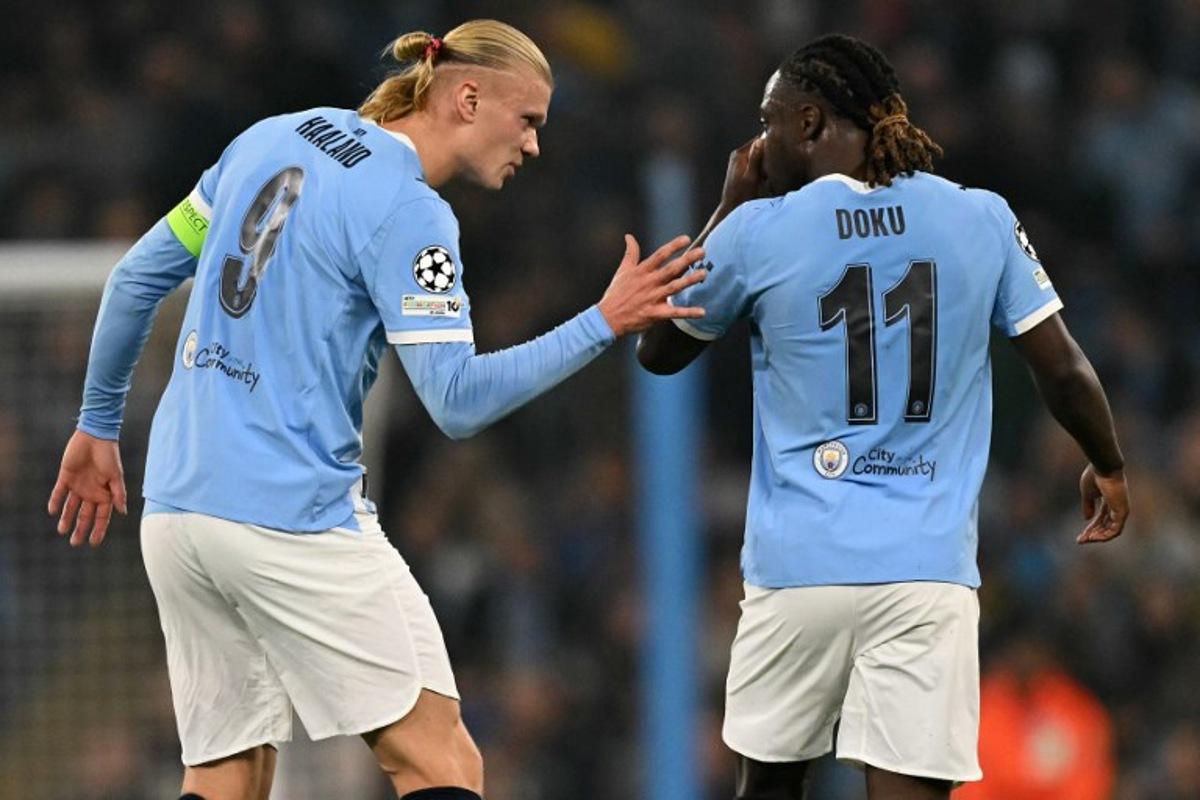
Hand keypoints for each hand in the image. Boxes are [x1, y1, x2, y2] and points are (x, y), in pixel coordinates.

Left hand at [48, 429, 127, 547]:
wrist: (95, 436)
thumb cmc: (109, 455)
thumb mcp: (116, 476)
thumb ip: (118, 493)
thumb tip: (123, 512)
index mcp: (105, 493)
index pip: (102, 516)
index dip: (99, 529)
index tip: (94, 543)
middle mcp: (91, 492)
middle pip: (85, 515)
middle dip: (81, 529)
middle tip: (75, 543)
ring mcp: (78, 485)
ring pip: (71, 507)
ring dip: (66, 518)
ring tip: (61, 531)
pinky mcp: (66, 477)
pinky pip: (59, 492)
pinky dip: (55, 501)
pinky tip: (52, 511)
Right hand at [597, 234, 706, 336]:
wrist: (608, 318)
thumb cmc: (616, 293)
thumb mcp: (622, 270)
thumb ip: (630, 253)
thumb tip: (629, 236)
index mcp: (641, 271)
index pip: (659, 255)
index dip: (673, 246)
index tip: (686, 239)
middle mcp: (649, 283)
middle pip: (671, 269)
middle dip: (687, 260)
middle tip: (702, 252)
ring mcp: (652, 298)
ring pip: (674, 287)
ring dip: (690, 280)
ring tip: (703, 273)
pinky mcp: (655, 314)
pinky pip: (675, 313)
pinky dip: (688, 312)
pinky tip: (702, 312)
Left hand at [718, 136, 767, 211]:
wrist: (731, 208)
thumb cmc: (741, 195)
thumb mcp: (751, 177)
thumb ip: (755, 158)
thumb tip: (761, 140)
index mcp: (739, 154)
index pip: (759, 138)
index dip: (770, 143)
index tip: (779, 150)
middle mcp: (738, 155)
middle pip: (759, 146)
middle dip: (768, 154)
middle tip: (773, 165)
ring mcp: (739, 161)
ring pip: (759, 155)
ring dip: (765, 163)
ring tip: (767, 174)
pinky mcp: (742, 168)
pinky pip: (756, 163)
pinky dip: (762, 168)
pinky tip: (763, 178)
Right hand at [1077, 464, 1128, 543]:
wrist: (1104, 468)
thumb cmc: (1095, 476)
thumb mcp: (1087, 493)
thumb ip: (1087, 505)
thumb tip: (1087, 519)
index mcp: (1109, 500)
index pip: (1100, 518)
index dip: (1090, 527)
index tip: (1080, 535)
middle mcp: (1116, 506)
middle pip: (1105, 525)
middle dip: (1092, 534)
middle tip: (1080, 540)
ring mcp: (1121, 510)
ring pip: (1111, 530)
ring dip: (1098, 537)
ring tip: (1086, 540)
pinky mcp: (1122, 512)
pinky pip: (1115, 529)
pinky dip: (1105, 535)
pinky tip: (1094, 538)